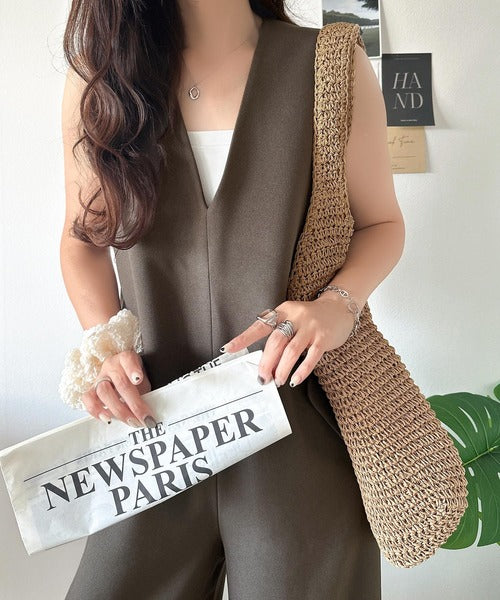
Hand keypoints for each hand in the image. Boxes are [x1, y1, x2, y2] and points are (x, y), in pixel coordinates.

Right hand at [81, 350, 153, 427]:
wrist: (123, 379)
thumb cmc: (136, 380)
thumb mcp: (145, 381)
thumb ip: (147, 391)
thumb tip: (150, 412)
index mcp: (126, 359)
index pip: (128, 359)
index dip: (132, 369)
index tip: (138, 379)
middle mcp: (111, 366)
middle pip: (120, 383)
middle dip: (134, 404)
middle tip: (145, 418)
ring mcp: (99, 378)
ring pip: (104, 392)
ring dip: (119, 410)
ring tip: (131, 421)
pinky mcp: (91, 390)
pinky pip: (88, 399)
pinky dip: (96, 410)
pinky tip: (108, 418)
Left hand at [221, 295, 355, 386]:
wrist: (339, 308)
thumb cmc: (310, 317)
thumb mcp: (290, 315)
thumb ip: (276, 329)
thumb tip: (259, 356)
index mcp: (282, 311)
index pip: (259, 326)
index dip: (244, 338)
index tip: (228, 349)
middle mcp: (295, 317)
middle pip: (275, 341)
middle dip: (266, 362)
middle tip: (262, 378)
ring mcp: (311, 327)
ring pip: (292, 350)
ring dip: (282, 368)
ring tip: (277, 380)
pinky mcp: (324, 338)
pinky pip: (311, 356)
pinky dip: (302, 370)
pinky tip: (295, 379)